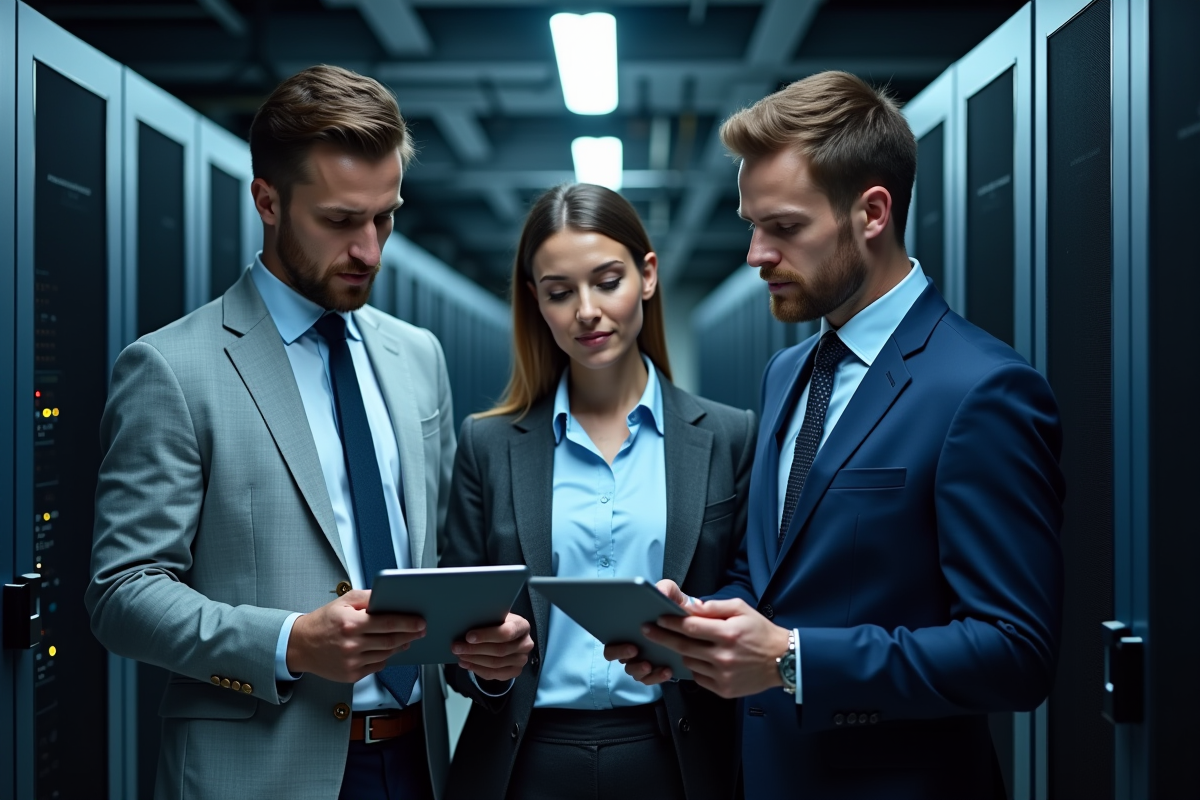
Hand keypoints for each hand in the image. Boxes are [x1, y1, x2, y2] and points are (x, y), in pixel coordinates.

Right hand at [286, 590, 424, 682]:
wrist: (300, 645)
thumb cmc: (323, 622)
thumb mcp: (343, 601)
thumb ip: (367, 597)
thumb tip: (388, 596)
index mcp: (350, 623)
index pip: (387, 623)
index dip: (408, 623)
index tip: (420, 621)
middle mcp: (351, 644)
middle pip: (390, 641)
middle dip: (410, 635)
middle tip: (421, 630)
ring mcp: (351, 662)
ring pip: (386, 654)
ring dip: (400, 646)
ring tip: (407, 638)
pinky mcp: (351, 674)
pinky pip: (377, 666)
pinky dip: (385, 657)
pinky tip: (387, 649)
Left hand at [452, 612, 533, 681]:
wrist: (508, 635)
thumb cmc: (498, 623)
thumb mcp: (496, 616)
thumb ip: (486, 619)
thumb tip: (464, 623)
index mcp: (522, 626)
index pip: (506, 632)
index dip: (486, 635)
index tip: (468, 636)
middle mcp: (526, 644)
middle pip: (499, 650)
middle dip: (474, 649)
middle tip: (456, 647)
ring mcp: (522, 660)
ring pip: (495, 664)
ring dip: (474, 660)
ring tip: (459, 655)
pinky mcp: (515, 671)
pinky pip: (494, 674)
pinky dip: (478, 670)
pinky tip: (467, 664)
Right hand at [603, 579, 688, 685]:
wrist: (692, 621)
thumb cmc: (674, 606)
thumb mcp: (672, 593)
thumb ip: (665, 589)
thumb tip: (660, 592)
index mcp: (626, 628)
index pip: (609, 640)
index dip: (614, 644)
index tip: (628, 641)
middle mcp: (629, 646)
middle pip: (615, 656)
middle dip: (622, 654)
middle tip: (635, 649)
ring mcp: (640, 660)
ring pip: (632, 671)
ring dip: (639, 669)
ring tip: (651, 665)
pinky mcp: (654, 670)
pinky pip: (650, 679)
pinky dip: (657, 676)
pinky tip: (667, 670)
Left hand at [641, 597, 789, 698]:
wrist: (782, 660)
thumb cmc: (761, 632)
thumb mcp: (741, 609)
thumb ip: (715, 607)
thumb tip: (691, 606)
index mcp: (728, 634)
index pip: (691, 627)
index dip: (671, 622)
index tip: (658, 618)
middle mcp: (724, 656)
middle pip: (683, 646)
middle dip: (662, 637)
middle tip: (648, 630)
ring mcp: (723, 675)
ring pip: (689, 662)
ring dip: (681, 652)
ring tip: (680, 644)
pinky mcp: (724, 690)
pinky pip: (698, 677)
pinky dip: (695, 667)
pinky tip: (699, 659)